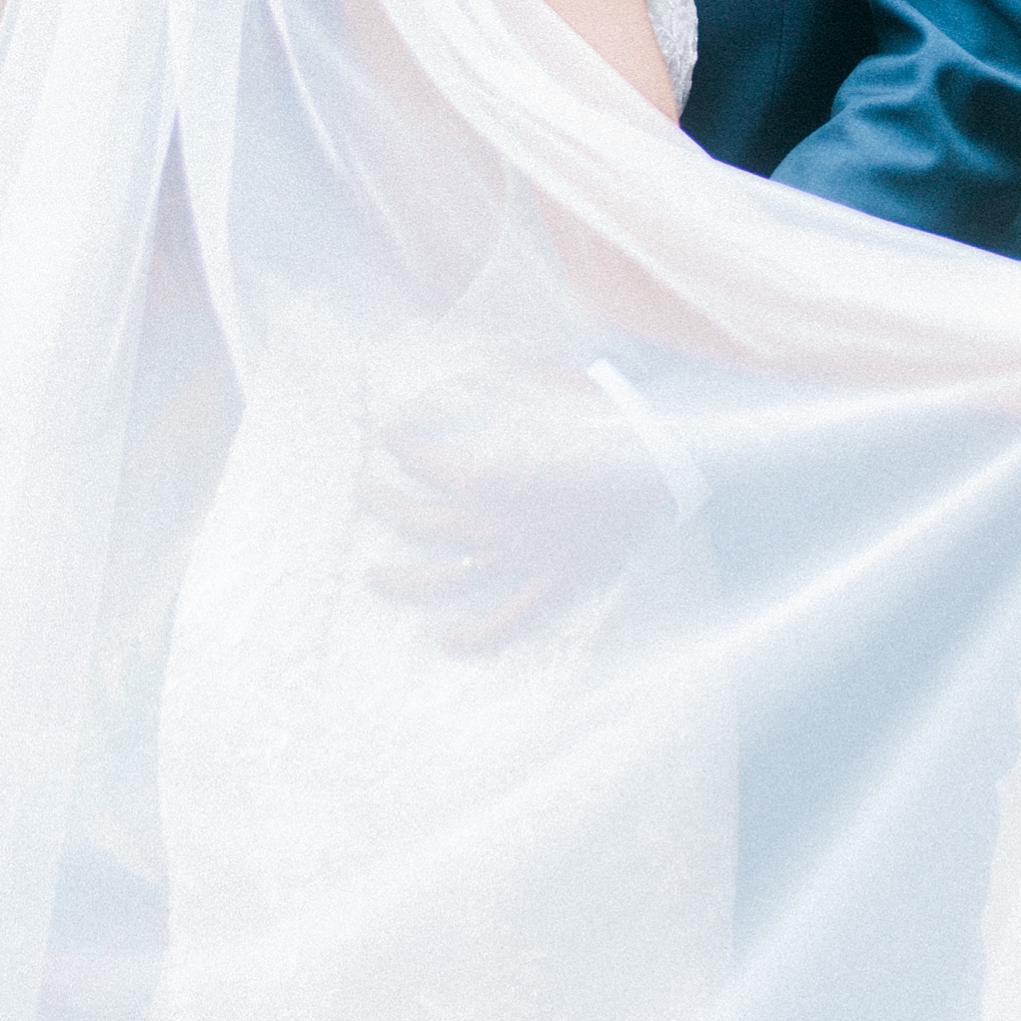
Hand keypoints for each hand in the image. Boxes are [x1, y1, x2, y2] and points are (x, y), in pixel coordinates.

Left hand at [362, 358, 678, 652]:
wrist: (656, 447)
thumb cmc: (588, 408)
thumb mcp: (521, 380)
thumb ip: (462, 392)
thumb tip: (416, 408)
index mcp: (487, 471)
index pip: (425, 463)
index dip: (401, 445)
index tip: (389, 434)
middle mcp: (498, 520)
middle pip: (425, 522)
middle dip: (387, 508)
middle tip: (364, 495)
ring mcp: (525, 554)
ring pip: (451, 576)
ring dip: (406, 580)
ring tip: (373, 576)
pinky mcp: (556, 576)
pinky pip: (511, 616)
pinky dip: (478, 635)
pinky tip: (446, 639)